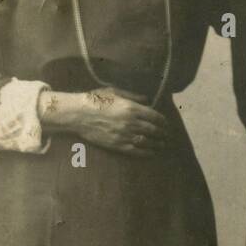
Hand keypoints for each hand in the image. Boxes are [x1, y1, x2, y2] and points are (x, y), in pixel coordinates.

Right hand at [41, 87, 167, 156]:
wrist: (78, 115)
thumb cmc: (96, 100)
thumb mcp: (115, 92)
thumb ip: (133, 96)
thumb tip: (146, 100)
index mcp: (132, 108)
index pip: (155, 117)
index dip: (163, 122)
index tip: (166, 124)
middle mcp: (131, 123)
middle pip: (154, 130)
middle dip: (163, 133)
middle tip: (167, 135)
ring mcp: (124, 135)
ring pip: (147, 142)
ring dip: (157, 144)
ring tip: (162, 145)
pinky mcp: (117, 145)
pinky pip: (136, 151)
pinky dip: (147, 152)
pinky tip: (152, 153)